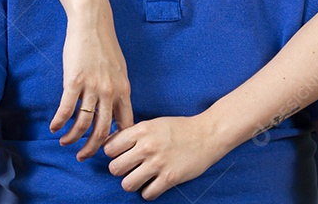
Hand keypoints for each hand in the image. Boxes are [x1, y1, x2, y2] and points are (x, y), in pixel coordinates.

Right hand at [51, 13, 133, 160]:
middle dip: (91, 149)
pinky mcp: (74, 80)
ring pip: (83, 124)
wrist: (92, 23)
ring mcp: (92, 87)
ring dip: (72, 138)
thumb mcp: (120, 70)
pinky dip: (59, 122)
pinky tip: (54, 128)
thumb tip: (114, 110)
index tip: (106, 150)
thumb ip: (118, 90)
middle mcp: (110, 92)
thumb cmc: (105, 45)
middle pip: (102, 131)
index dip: (116, 142)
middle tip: (83, 157)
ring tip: (65, 143)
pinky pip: (66, 109)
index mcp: (123, 90)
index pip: (125, 125)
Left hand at [103, 115, 229, 199]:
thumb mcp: (153, 124)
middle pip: (115, 168)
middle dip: (121, 170)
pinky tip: (154, 184)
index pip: (109, 148)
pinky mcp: (170, 178)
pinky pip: (147, 194)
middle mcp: (147, 147)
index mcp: (141, 130)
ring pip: (127, 184)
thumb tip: (110, 145)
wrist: (207, 134)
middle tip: (131, 168)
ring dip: (133, 183)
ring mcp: (158, 163)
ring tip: (141, 178)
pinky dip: (149, 191)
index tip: (121, 155)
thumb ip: (133, 134)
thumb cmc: (179, 128)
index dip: (113, 154)